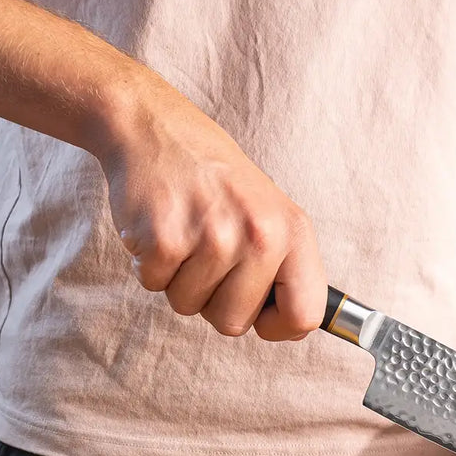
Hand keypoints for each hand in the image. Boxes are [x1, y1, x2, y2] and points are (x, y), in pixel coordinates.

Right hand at [89, 85, 326, 340]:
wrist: (156, 128)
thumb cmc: (217, 181)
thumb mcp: (272, 214)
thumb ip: (286, 268)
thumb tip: (295, 327)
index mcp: (294, 233)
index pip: (306, 316)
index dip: (279, 327)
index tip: (261, 314)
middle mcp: (259, 234)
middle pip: (234, 323)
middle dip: (214, 301)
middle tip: (207, 254)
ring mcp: (212, 236)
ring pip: (190, 306)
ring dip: (179, 279)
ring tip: (185, 234)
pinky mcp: (164, 238)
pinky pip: (154, 286)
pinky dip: (150, 265)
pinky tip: (160, 227)